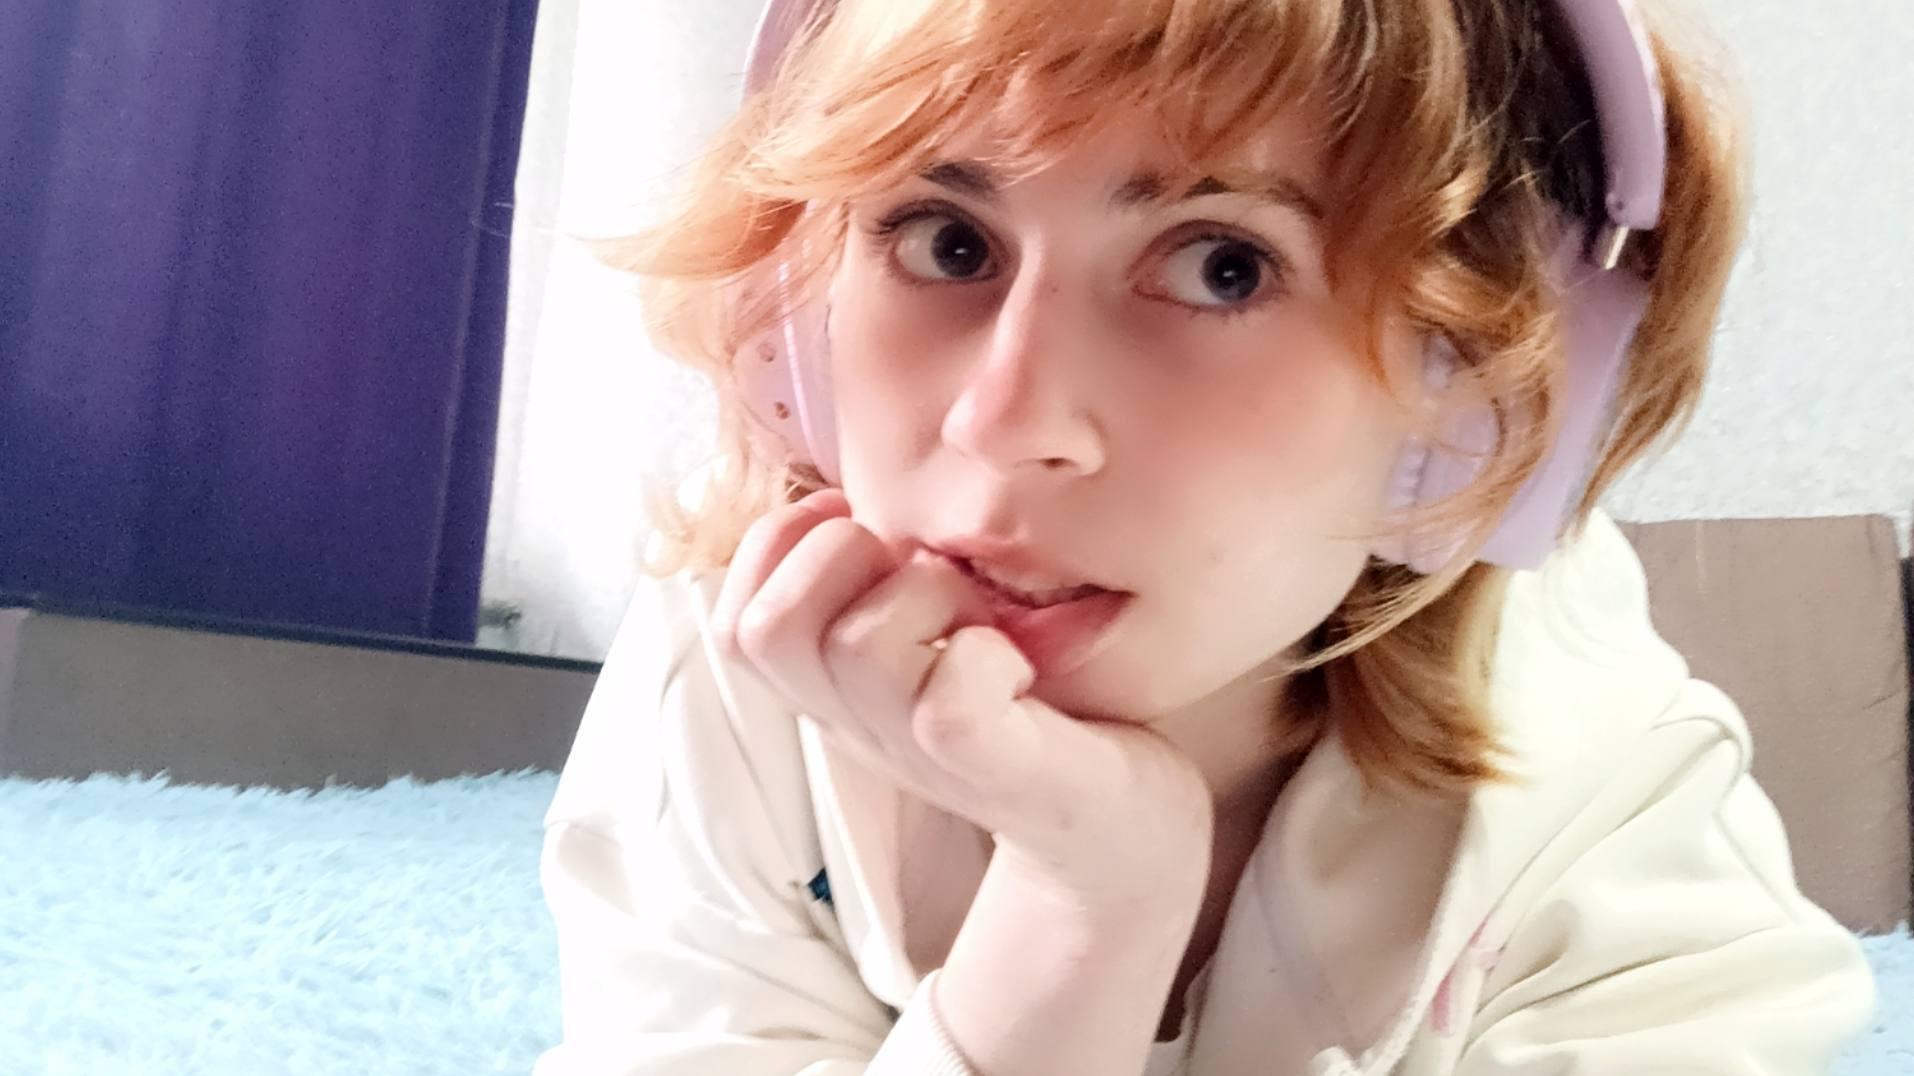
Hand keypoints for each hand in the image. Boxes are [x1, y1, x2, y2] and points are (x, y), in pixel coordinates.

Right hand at [710, 488, 1214, 907]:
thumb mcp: (934, 641)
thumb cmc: (1032, 711)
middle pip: (766, 629)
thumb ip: (880, 583)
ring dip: (927, 593)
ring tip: (982, 617)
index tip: (859, 523)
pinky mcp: (991, 767)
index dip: (777, 545)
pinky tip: (1020, 669)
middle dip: (841, 555)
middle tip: (925, 573)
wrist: (1120, 835)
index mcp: (836, 691)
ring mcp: (917, 753)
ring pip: (856, 644)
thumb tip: (844, 493)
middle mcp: (857, 726)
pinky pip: (947, 698)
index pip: (734, 621)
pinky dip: (986, 656)